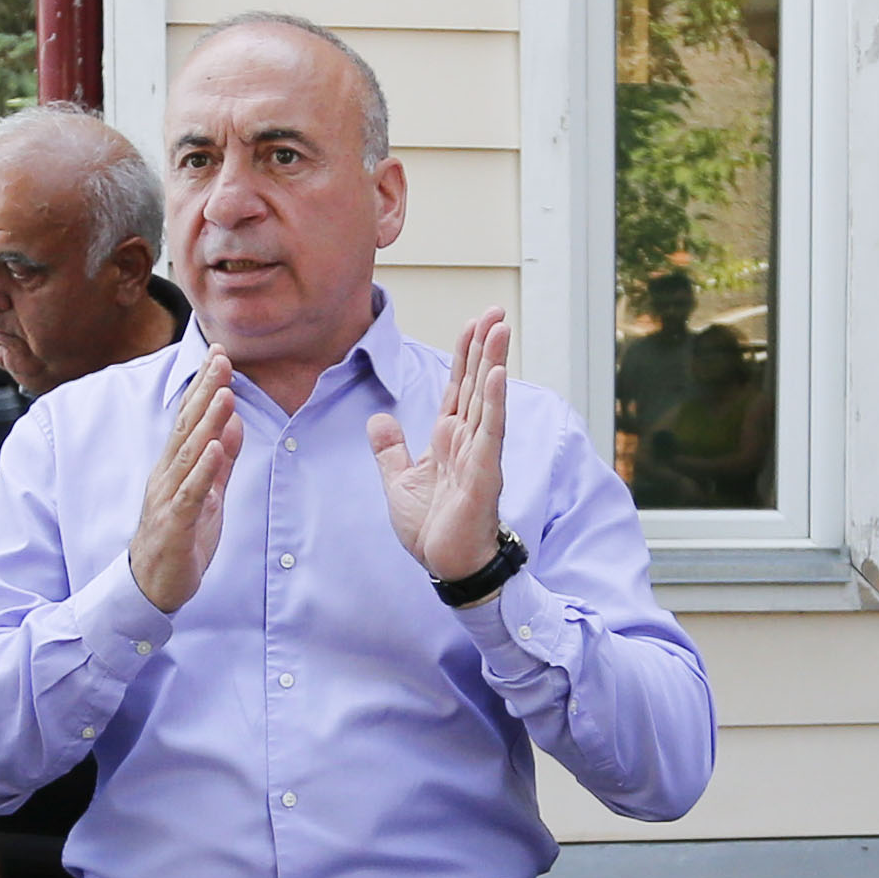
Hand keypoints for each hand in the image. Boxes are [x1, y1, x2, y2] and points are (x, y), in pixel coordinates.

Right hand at [124, 354, 244, 613]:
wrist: (153, 585)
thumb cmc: (180, 538)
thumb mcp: (208, 494)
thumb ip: (221, 462)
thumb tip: (233, 424)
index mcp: (175, 467)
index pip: (190, 419)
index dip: (204, 387)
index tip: (220, 355)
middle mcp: (167, 476)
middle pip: (187, 427)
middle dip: (205, 392)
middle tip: (221, 359)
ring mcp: (168, 499)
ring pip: (189, 455)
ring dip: (207, 423)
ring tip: (225, 394)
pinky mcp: (174, 524)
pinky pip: (190, 493)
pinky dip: (203, 470)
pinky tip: (216, 448)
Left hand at [367, 311, 512, 584]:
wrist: (446, 566)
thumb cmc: (431, 528)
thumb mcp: (399, 481)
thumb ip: (391, 449)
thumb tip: (379, 418)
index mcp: (449, 439)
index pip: (459, 387)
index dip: (465, 354)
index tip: (473, 323)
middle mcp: (469, 441)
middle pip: (477, 383)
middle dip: (484, 346)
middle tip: (495, 311)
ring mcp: (480, 455)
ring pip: (487, 399)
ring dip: (493, 363)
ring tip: (500, 329)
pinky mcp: (484, 474)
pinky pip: (490, 433)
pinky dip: (494, 403)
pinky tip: (497, 376)